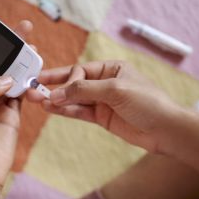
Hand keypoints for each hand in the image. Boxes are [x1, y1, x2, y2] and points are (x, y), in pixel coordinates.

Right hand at [26, 60, 183, 152]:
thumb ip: (84, 90)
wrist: (165, 130)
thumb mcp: (115, 90)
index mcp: (112, 68)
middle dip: (55, 86)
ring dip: (56, 100)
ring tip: (36, 100)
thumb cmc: (147, 103)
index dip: (68, 79)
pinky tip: (51, 108)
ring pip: (74, 99)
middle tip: (33, 88)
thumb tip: (58, 93)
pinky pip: (79, 112)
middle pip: (74, 83)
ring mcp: (103, 101)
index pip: (81, 70)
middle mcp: (106, 83)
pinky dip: (65, 110)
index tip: (58, 89)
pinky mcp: (103, 118)